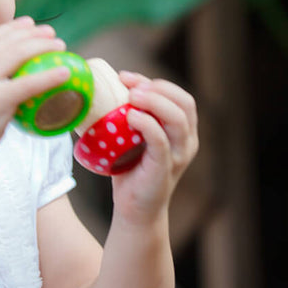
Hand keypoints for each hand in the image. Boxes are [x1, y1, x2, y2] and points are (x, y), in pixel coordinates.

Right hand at [0, 16, 70, 162]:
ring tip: (60, 47)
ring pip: (18, 54)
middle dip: (33, 33)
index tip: (30, 24)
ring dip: (43, 47)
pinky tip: (64, 72)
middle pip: (7, 42)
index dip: (13, 28)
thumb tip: (5, 73)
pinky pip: (28, 83)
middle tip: (51, 33)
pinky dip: (49, 75)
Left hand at [111, 72, 198, 224]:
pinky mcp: (164, 168)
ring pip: (178, 118)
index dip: (156, 82)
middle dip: (157, 87)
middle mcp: (187, 141)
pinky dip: (146, 123)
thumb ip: (129, 114)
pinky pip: (160, 140)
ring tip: (130, 96)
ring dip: (153, 101)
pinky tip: (129, 116)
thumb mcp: (133, 136)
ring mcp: (178, 155)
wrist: (133, 209)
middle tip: (128, 85)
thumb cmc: (129, 168)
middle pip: (184, 102)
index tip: (126, 77)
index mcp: (183, 131)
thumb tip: (101, 87)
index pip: (180, 96)